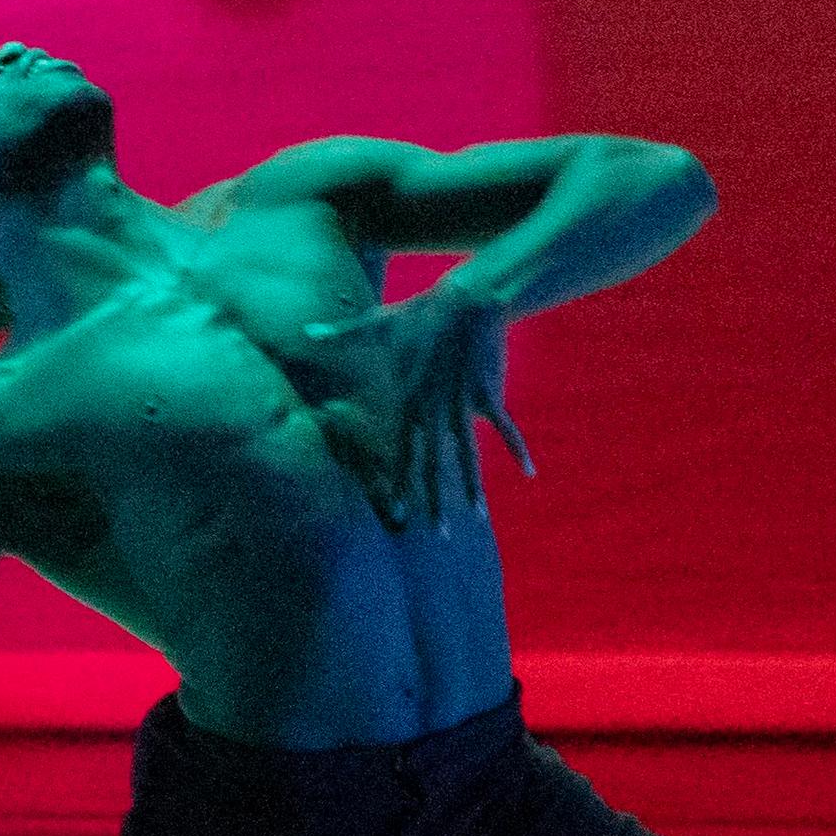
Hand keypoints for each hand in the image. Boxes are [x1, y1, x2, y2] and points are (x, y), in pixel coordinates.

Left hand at [295, 271, 534, 530]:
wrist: (467, 300)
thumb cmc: (419, 313)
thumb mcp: (376, 324)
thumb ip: (341, 333)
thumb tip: (306, 329)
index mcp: (409, 402)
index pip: (403, 453)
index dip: (402, 484)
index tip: (399, 514)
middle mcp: (435, 410)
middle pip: (435, 465)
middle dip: (436, 501)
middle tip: (440, 535)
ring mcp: (464, 406)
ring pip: (468, 456)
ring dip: (473, 487)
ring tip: (478, 517)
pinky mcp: (489, 395)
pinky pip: (506, 430)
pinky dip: (518, 450)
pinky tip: (530, 473)